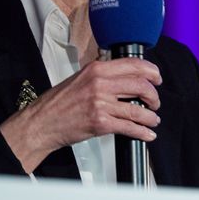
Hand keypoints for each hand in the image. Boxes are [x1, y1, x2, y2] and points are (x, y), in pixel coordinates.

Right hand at [0, 57, 161, 173]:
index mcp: (97, 69)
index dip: (151, 71)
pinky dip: (142, 132)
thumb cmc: (59, 102)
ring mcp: (100, 104)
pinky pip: (130, 127)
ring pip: (138, 109)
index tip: (157, 78)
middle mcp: (100, 84)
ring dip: (150, 117)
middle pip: (141, 85)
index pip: (133, 65)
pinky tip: (147, 134)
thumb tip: (127, 76)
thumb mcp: (81, 78)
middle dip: (154, 96)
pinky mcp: (100, 123)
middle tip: (155, 102)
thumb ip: (103, 75)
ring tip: (152, 120)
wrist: (41, 123)